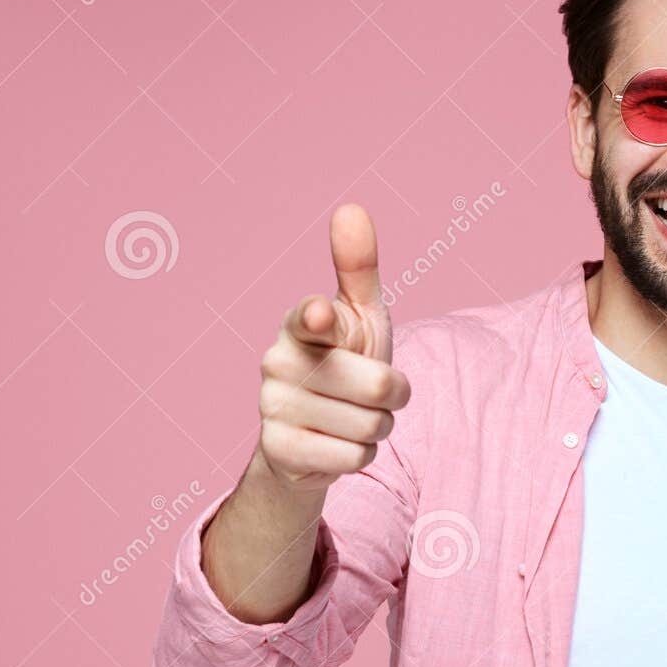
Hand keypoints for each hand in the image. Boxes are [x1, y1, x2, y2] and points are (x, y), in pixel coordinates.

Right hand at [256, 204, 409, 492]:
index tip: (323, 315)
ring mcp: (273, 407)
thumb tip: (351, 208)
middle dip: (393, 397)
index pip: (311, 317)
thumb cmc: (346, 361)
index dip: (320, 318)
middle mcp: (278, 361)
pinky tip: (336, 444)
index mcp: (301, 323)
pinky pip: (355, 458)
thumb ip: (358, 268)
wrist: (312, 433)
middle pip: (379, 387)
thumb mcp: (360, 317)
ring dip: (378, 428)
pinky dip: (360, 455)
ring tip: (352, 418)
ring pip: (371, 426)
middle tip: (373, 393)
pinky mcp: (279, 450)